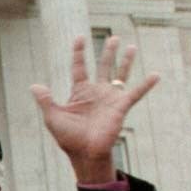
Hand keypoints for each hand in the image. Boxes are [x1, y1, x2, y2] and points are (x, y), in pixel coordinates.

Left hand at [30, 35, 159, 184]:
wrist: (85, 153)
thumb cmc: (68, 138)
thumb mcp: (53, 117)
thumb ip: (45, 100)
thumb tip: (34, 85)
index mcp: (79, 92)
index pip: (79, 67)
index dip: (79, 52)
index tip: (80, 37)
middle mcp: (96, 92)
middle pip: (103, 66)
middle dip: (108, 52)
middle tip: (114, 38)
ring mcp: (110, 98)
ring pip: (120, 74)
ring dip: (126, 61)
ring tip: (131, 46)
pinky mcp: (121, 106)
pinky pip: (135, 93)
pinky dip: (146, 85)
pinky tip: (156, 75)